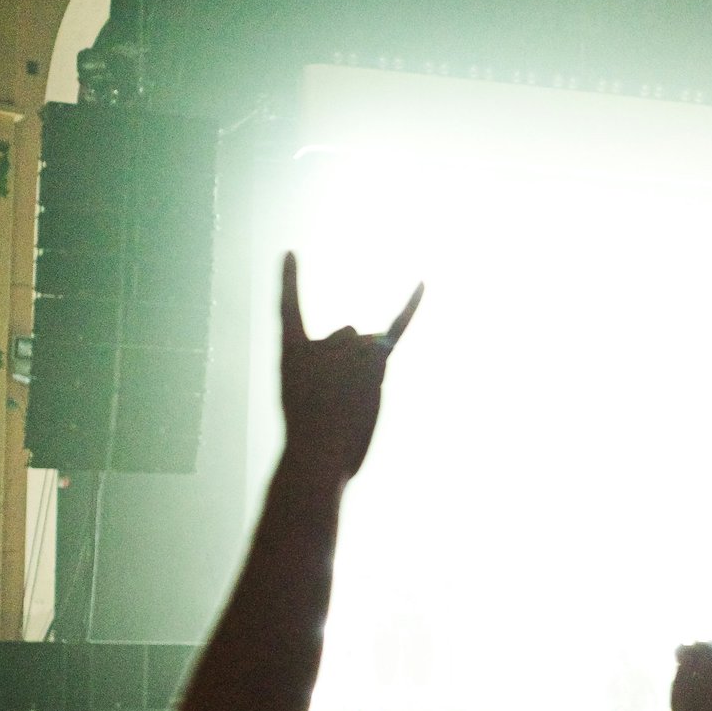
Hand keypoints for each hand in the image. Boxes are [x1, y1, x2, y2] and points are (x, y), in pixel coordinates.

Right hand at [277, 252, 419, 485]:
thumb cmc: (311, 440)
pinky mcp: (373, 360)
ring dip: (370, 375)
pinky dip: (412, 305)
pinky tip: (424, 283)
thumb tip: (373, 345)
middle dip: (352, 367)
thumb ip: (337, 371)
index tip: (291, 253)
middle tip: (339, 402)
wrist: (315, 457)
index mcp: (290, 352)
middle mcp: (319, 340)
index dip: (289, 280)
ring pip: (371, 348)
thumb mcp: (311, 402)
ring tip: (353, 404)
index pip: (287, 307)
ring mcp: (345, 348)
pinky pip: (397, 327)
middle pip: (349, 338)